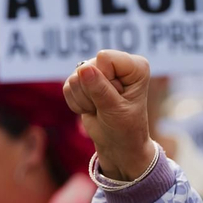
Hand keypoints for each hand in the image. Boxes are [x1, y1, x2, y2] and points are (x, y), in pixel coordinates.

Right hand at [63, 50, 157, 179]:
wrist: (118, 144)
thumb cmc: (125, 128)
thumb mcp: (116, 110)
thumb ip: (100, 89)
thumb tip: (83, 68)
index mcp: (135, 66)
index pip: (105, 58)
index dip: (105, 80)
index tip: (117, 98)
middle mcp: (117, 63)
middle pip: (88, 66)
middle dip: (92, 92)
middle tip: (106, 107)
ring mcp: (99, 70)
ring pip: (75, 77)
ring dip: (84, 99)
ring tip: (100, 108)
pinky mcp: (83, 79)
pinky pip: (67, 86)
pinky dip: (76, 102)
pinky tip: (91, 108)